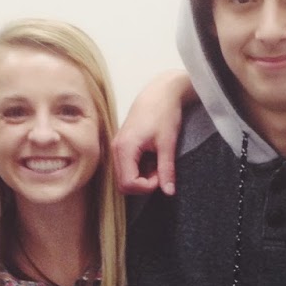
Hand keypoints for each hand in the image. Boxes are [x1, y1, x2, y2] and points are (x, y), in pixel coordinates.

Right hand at [114, 70, 189, 195]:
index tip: (162, 175)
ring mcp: (117, 146)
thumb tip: (169, 192)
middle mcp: (116, 148)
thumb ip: (167, 170)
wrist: (160, 92)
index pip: (128, 183)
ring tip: (157, 163)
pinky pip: (126, 166)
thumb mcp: (168, 144)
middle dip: (143, 184)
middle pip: (123, 184)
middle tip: (160, 171)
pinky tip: (152, 157)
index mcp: (125, 148)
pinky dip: (140, 168)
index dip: (147, 187)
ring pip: (125, 176)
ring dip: (142, 176)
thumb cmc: (164, 113)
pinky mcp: (122, 145)